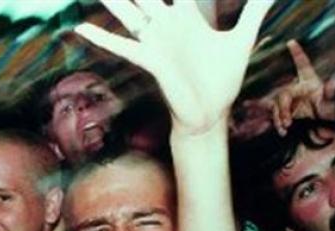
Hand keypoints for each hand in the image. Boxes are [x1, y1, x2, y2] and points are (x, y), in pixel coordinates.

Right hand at [75, 0, 272, 133]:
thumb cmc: (223, 80)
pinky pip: (121, 46)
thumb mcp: (243, 39)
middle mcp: (166, 24)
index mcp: (187, 15)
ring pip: (128, 11)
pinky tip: (81, 28)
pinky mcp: (150, 59)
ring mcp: (155, 41)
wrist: (210, 115)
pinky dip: (100, 38)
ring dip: (113, 0)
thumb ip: (254, 10)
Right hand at [265, 40, 334, 134]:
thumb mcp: (334, 104)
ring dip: (279, 117)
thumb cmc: (332, 112)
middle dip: (283, 108)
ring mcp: (291, 101)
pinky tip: (282, 131)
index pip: (303, 65)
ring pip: (278, 105)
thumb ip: (332, 93)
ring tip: (285, 127)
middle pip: (284, 93)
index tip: (291, 42)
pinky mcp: (287, 112)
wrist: (327, 128)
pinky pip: (276, 114)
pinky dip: (277, 123)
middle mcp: (298, 88)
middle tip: (288, 121)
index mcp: (310, 81)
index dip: (297, 53)